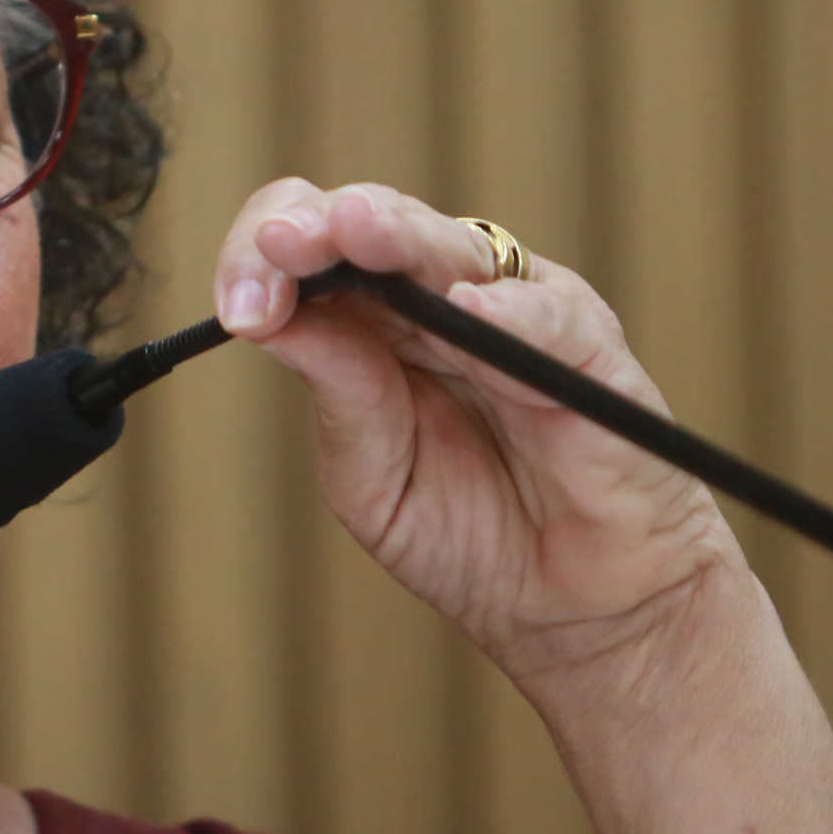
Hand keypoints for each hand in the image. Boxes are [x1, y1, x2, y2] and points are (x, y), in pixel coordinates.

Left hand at [215, 179, 755, 702]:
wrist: (576, 611)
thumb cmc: (476, 539)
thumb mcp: (374, 478)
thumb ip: (339, 395)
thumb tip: (275, 319)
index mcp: (379, 324)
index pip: (314, 252)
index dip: (265, 258)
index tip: (239, 307)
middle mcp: (445, 299)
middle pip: (371, 222)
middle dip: (315, 230)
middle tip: (278, 247)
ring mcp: (520, 315)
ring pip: (454, 247)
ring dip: (398, 235)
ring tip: (354, 231)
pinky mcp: (593, 350)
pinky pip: (552, 316)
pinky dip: (511, 309)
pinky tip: (469, 307)